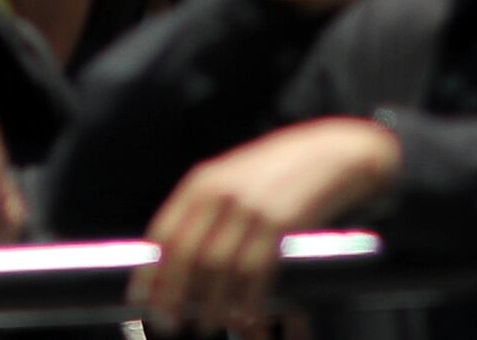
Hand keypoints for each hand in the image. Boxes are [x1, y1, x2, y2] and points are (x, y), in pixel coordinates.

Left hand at [135, 116, 402, 328]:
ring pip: (217, 269)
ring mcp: (251, 206)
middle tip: (168, 322)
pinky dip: (246, 299)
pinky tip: (244, 315)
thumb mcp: (236, 175)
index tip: (141, 300)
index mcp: (204, 180)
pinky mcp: (279, 222)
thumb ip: (208, 208)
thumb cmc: (284, 168)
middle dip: (172, 296)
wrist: (335, 153)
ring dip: (210, 303)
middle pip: (185, 255)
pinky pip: (254, 272)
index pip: (163, 232)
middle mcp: (222, 192)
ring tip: (208, 322)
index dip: (149, 272)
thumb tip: (178, 259)